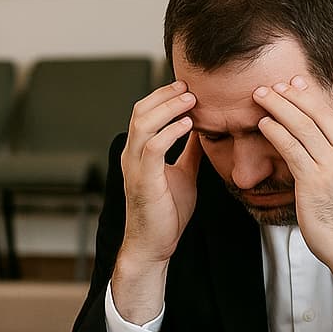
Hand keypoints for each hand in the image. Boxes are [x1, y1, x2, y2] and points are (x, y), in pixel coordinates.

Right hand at [118, 81, 200, 265]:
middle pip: (140, 110)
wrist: (155, 245)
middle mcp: (131, 155)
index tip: (188, 87)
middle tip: (189, 86)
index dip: (164, 96)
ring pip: (143, 123)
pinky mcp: (144, 180)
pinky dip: (170, 131)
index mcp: (138, 152)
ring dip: (168, 108)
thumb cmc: (167, 212)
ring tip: (190, 99)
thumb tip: (200, 130)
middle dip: (165, 94)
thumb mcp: (184, 173)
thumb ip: (188, 151)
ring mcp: (134, 167)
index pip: (144, 112)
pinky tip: (188, 125)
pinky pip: (154, 147)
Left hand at [254, 76, 332, 331]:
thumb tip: (318, 140)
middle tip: (269, 85)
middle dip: (289, 95)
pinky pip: (291, 149)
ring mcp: (332, 167)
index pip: (330, 112)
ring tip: (259, 97)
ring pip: (301, 126)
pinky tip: (263, 124)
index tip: (291, 83)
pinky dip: (275, 132)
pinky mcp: (314, 182)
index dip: (308, 95)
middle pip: (314, 113)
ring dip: (277, 107)